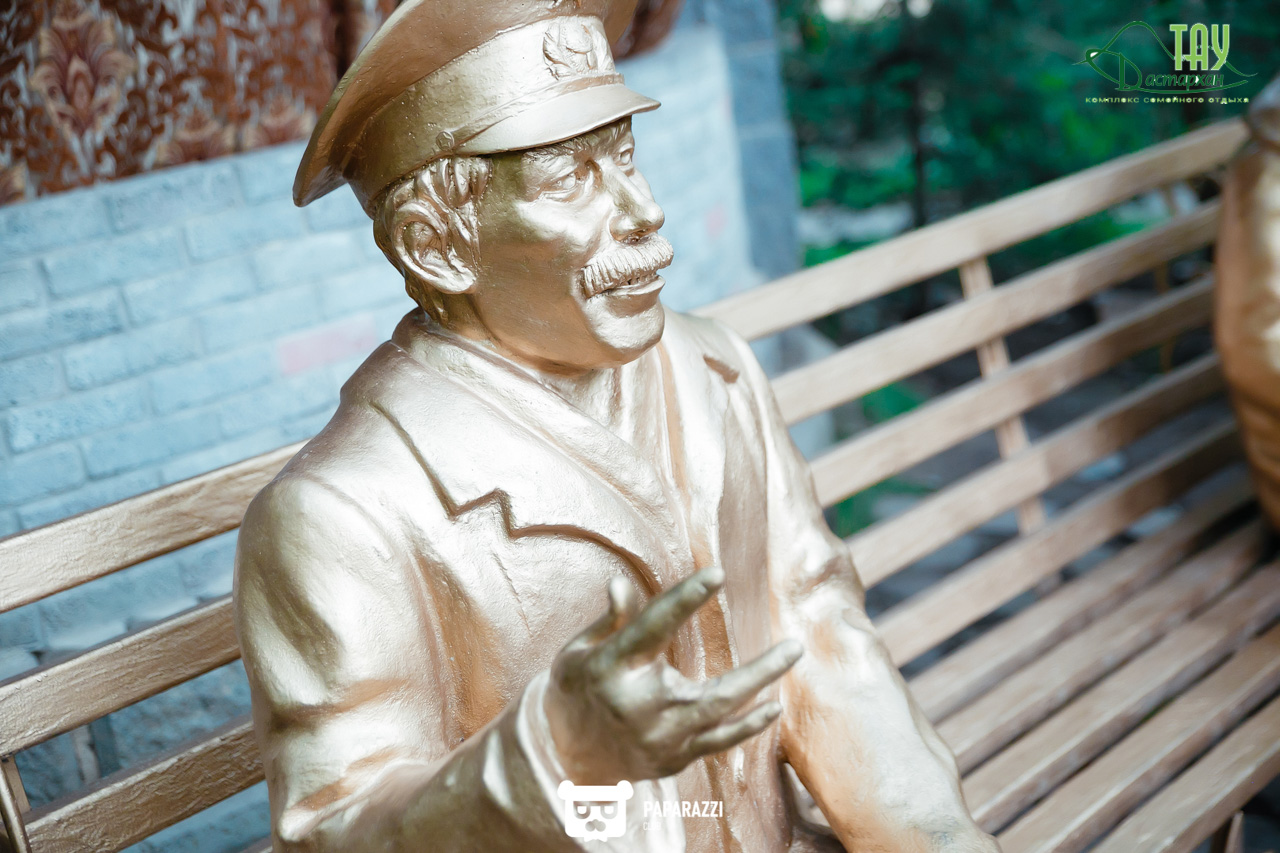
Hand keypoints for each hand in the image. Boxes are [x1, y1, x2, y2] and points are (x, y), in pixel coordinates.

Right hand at [543, 566, 803, 784]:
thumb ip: (609, 621)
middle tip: (795, 644)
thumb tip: (620, 584)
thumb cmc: (574, 690)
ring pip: (721, 714)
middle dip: (758, 668)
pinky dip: (748, 726)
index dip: (686, 599)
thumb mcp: (578, 651)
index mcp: (612, 668)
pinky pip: (718, 743)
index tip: (717, 574)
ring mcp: (659, 738)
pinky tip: (774, 707)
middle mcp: (639, 706)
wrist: (561, 759)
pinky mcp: (671, 759)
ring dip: (761, 687)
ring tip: (790, 655)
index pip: (654, 627)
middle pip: (710, 687)